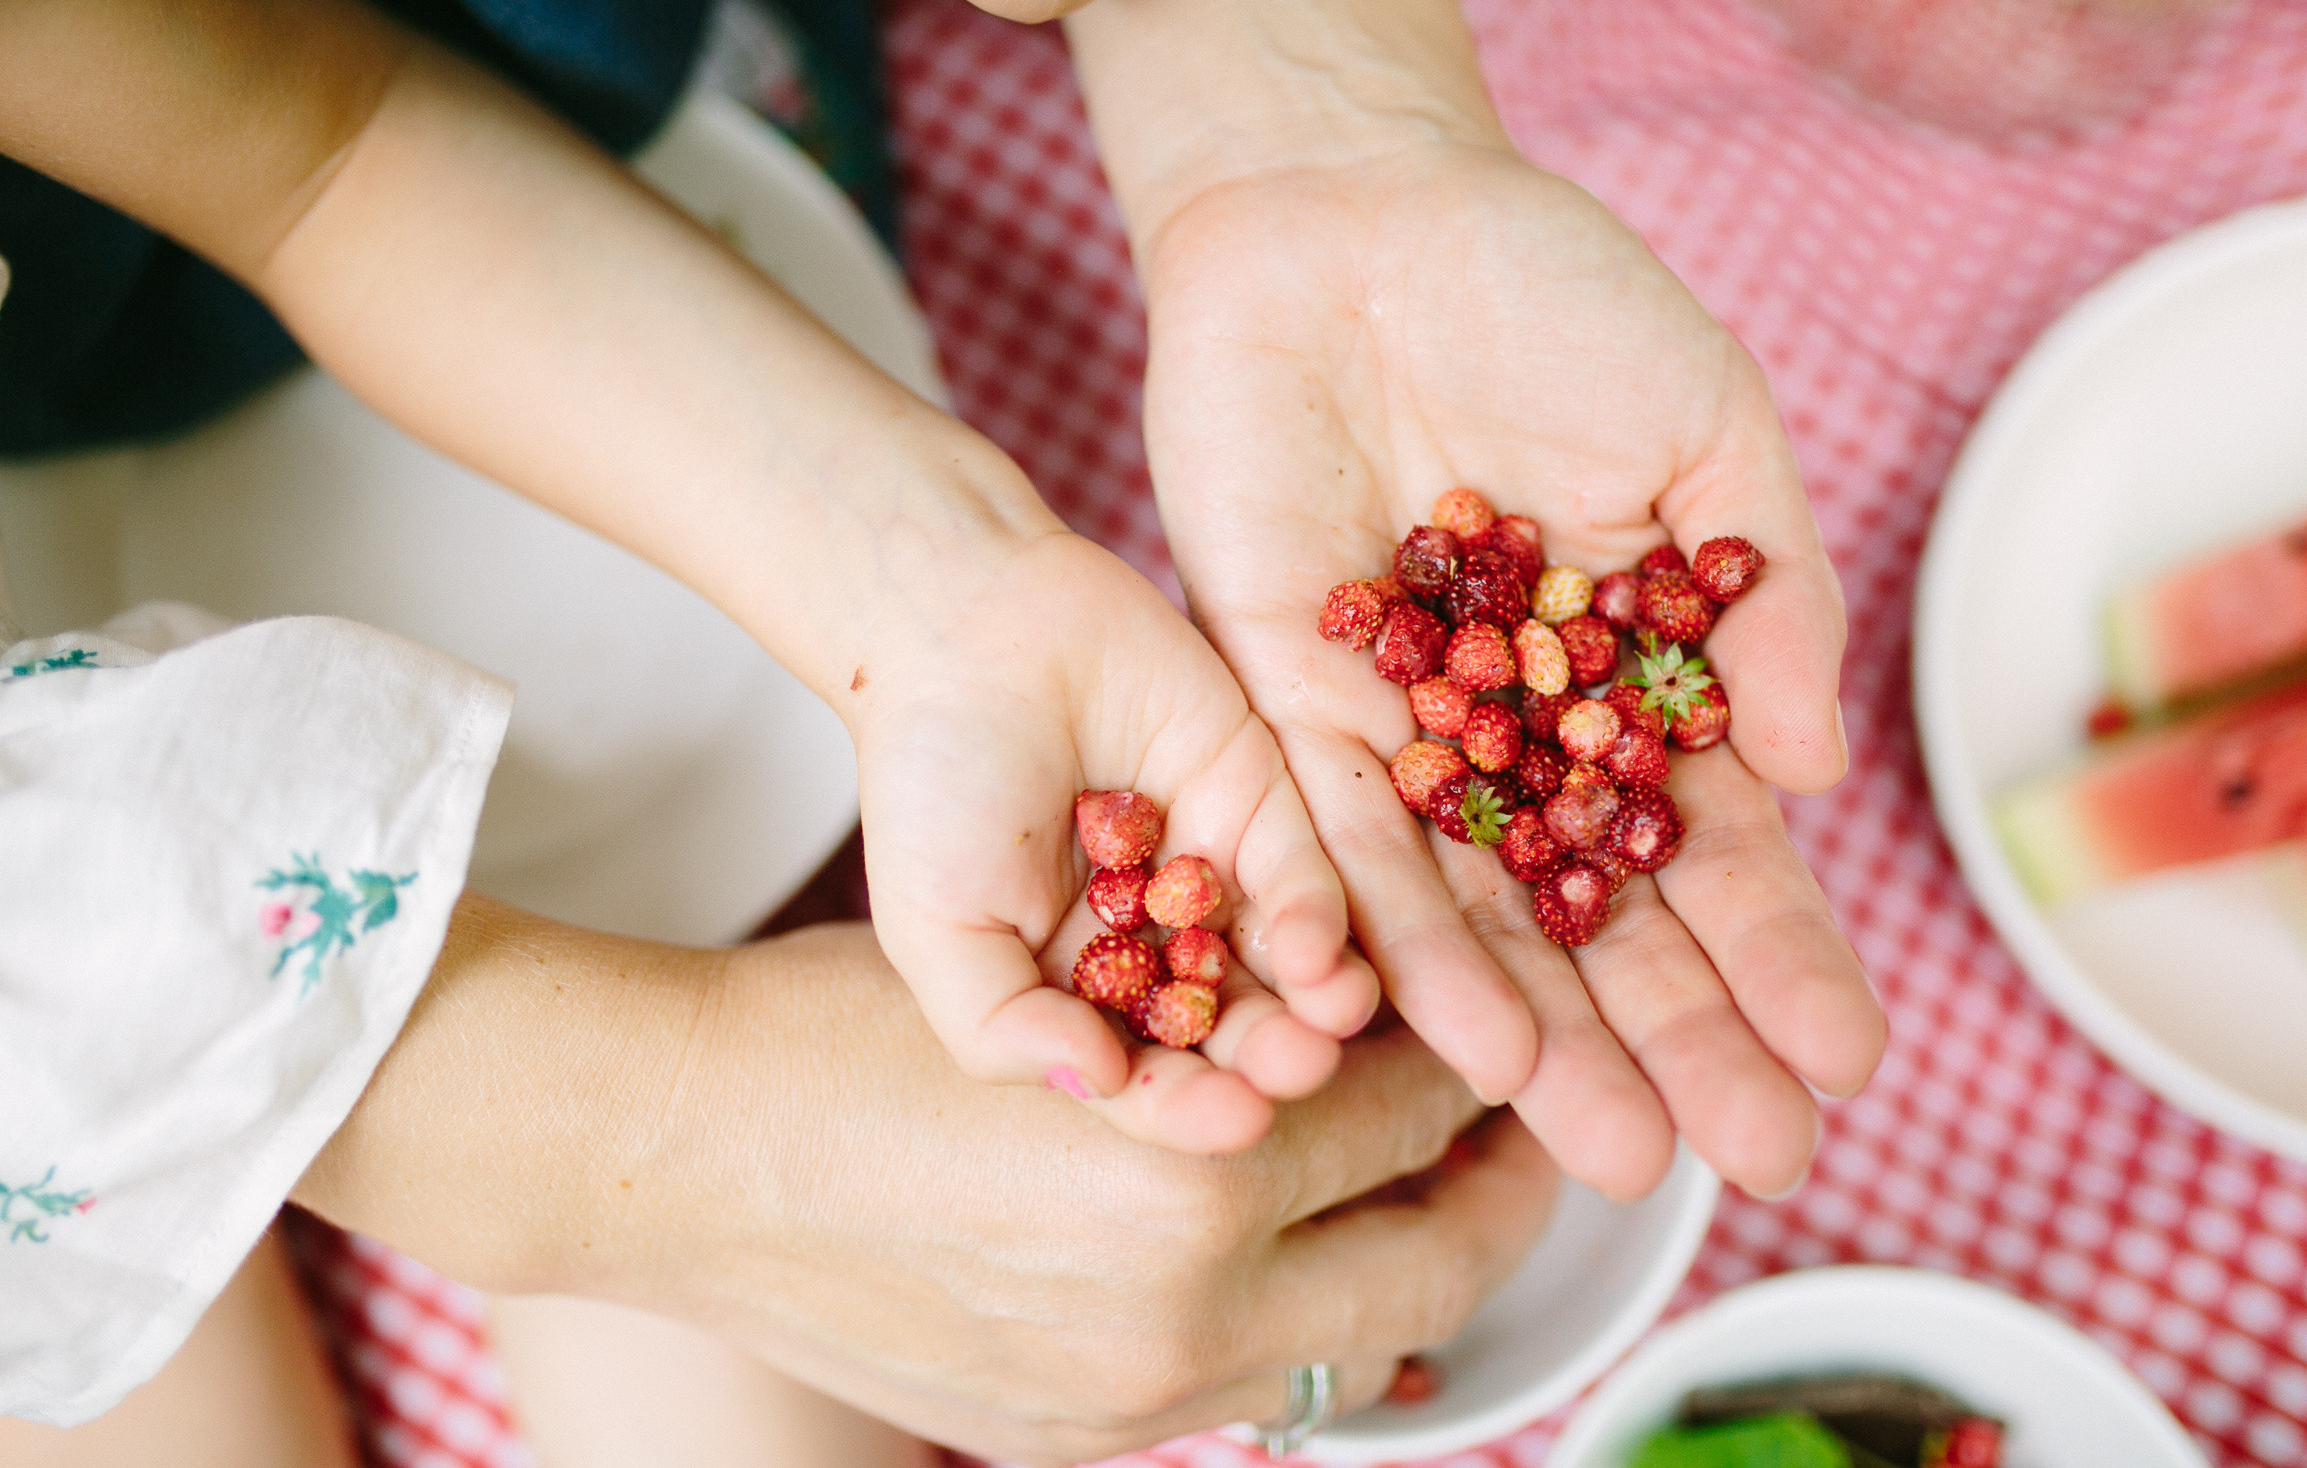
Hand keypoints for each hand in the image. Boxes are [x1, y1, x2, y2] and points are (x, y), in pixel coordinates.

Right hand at [297, 905, 1558, 1465]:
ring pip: (1361, 1348)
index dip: (1469, 1052)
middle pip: (1434, 1257)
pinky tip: (1297, 1257)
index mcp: (1190, 1174)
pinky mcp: (1076, 1440)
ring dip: (1412, 1265)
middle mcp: (1183, 1310)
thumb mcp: (1068, 985)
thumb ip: (1228, 1033)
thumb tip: (1364, 1045)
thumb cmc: (851, 1031)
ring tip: (1426, 1195)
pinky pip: (1253, 1393)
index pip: (1412, 1109)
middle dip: (1503, 1186)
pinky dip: (1303, 1324)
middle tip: (1527, 1127)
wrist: (679, 1153)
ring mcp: (1130, 1397)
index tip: (1494, 1024)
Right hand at [844, 518, 1377, 1150]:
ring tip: (1325, 1033)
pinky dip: (1316, 918)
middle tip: (1295, 1078)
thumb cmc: (930, 781)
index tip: (1231, 1127)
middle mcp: (1160, 950)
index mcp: (1081, 995)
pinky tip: (1319, 951)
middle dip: (1269, 1064)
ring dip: (1317, 1008)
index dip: (1190, 1111)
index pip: (1150, 1078)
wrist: (966, 631)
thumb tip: (1099, 1085)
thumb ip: (1004, 1025)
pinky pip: (1307, 874)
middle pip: (1235, 1034)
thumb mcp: (937, 928)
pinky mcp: (1264, 800)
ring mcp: (1217, 876)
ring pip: (1287, 967)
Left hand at [1133, 144, 1887, 1198]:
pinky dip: (1404, 940)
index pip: (1717, 845)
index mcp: (1636, 674)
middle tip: (1753, 1162)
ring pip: (1479, 914)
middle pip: (1603, 914)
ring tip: (1619, 1152)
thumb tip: (1818, 779)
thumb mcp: (1708, 430)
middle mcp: (1523, 731)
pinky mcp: (1290, 705)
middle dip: (1679, 1037)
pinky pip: (1346, 842)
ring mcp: (1407, 731)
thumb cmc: (1551, 297)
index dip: (1781, 954)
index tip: (1844, 1064)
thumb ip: (1766, 601)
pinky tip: (1473, 1042)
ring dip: (1551, 1034)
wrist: (1353, 213)